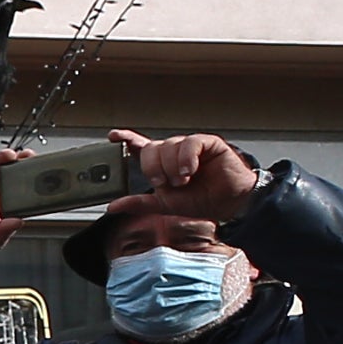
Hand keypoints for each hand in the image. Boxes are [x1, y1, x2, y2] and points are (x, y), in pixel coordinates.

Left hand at [119, 130, 260, 216]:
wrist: (229, 203)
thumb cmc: (201, 200)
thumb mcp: (165, 205)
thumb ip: (140, 203)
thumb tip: (113, 206)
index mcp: (161, 164)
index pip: (140, 147)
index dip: (127, 139)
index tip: (113, 136)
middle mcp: (173, 152)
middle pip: (151, 149)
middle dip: (153, 168)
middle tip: (163, 183)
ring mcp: (189, 146)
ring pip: (168, 146)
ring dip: (172, 167)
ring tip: (183, 181)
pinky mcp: (207, 143)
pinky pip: (189, 143)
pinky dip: (186, 158)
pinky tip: (190, 170)